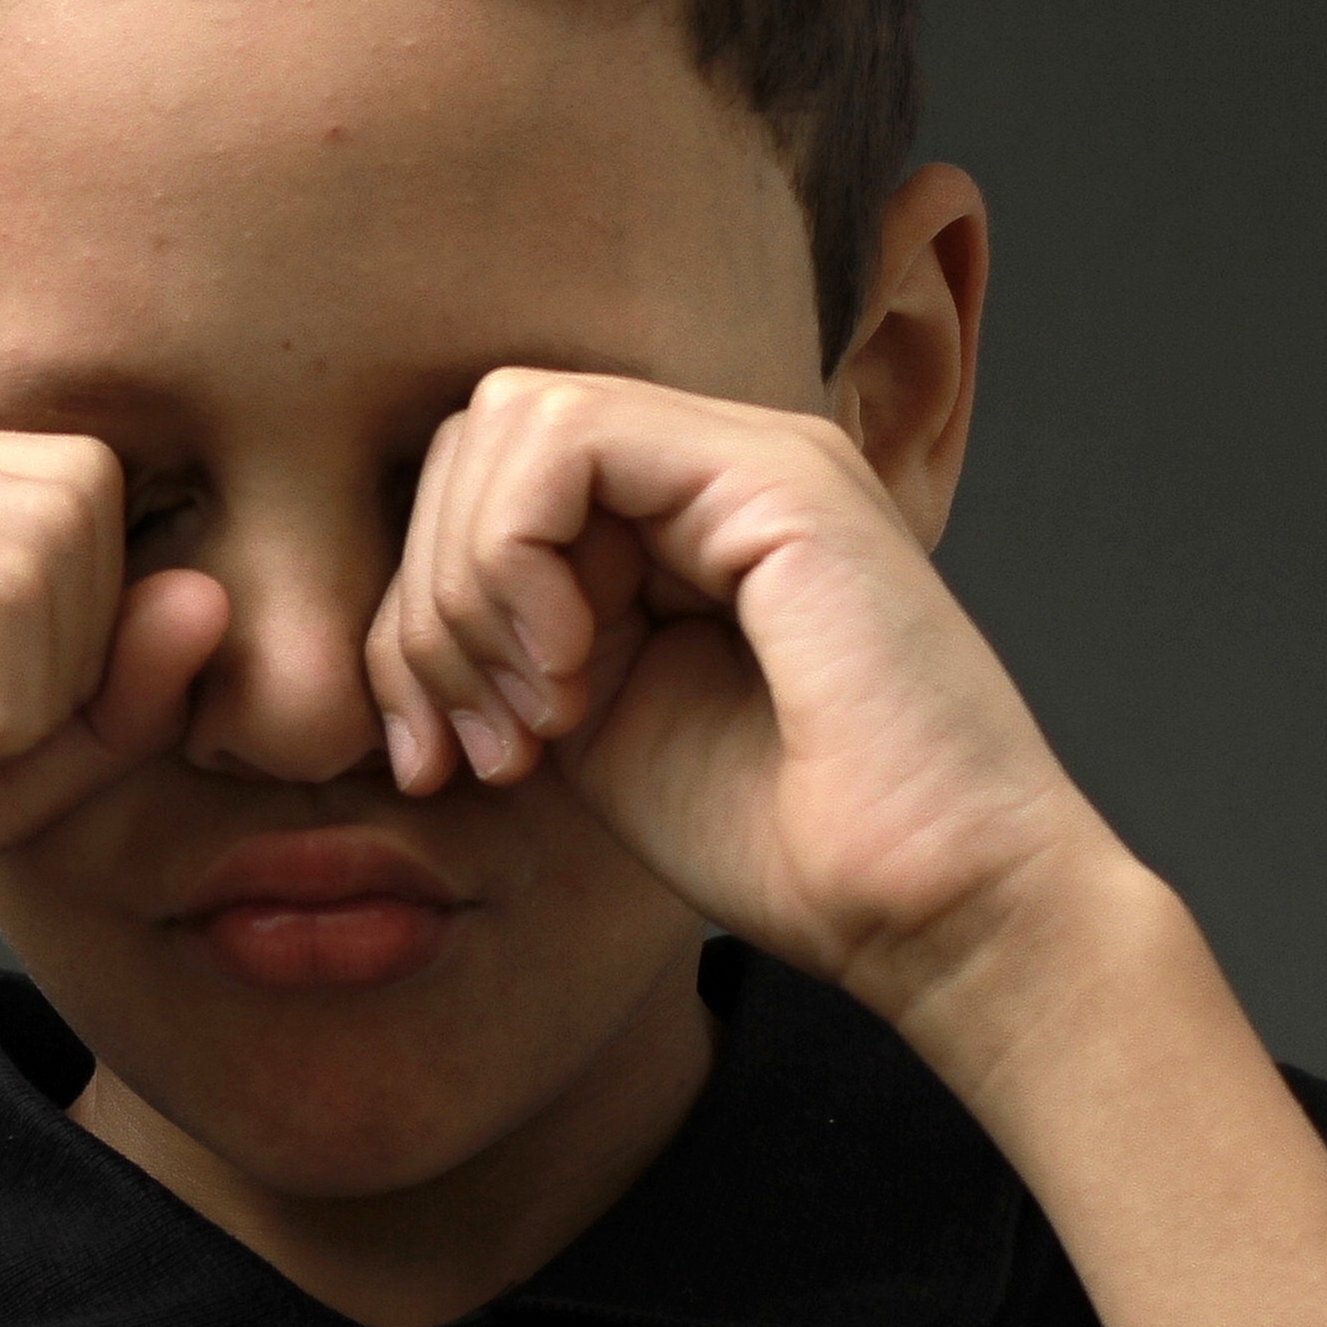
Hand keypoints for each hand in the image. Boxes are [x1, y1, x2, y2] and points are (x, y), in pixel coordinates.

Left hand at [363, 370, 1116, 1017]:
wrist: (928, 905)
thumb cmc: (781, 843)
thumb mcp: (590, 729)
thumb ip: (508, 646)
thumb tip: (398, 625)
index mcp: (670, 530)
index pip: (474, 495)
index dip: (414, 624)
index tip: (442, 762)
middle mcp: (711, 473)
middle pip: (473, 444)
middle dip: (429, 607)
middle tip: (487, 743)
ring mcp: (751, 457)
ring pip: (509, 420)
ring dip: (473, 585)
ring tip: (542, 714)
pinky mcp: (777, 471)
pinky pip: (567, 436)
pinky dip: (521, 557)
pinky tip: (577, 672)